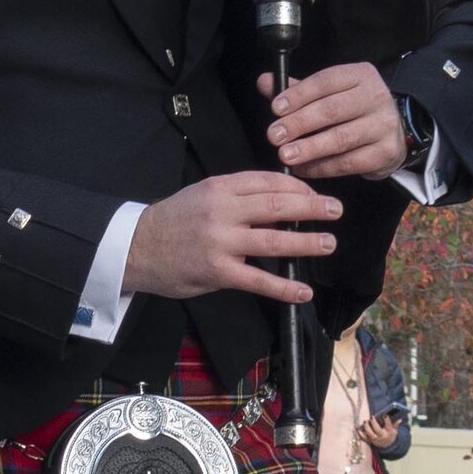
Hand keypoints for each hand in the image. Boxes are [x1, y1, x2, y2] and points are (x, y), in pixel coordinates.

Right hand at [125, 173, 338, 304]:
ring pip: (273, 241)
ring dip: (306, 243)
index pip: (268, 181)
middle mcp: (223, 211)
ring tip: (328, 243)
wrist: (136, 246)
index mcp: (221, 187)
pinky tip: (303, 292)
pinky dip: (284, 288)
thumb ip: (238, 194)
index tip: (315, 194)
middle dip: (312, 207)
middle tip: (336, 210)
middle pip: (277, 206)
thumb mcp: (203, 193)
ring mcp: (221, 243)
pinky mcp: (218, 272)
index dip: (298, 187)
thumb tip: (280, 198)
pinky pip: (258, 281)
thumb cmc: (174, 220)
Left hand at [264, 65, 410, 179]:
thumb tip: (265, 82)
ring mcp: (383, 125)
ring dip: (309, 148)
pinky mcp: (385, 152)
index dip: (299, 95)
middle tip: (274, 135)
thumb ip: (298, 90)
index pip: (326, 81)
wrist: (393, 133)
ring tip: (285, 155)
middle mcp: (376, 96)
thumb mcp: (329, 94)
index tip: (276, 108)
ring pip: (340, 138)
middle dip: (299, 123)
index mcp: (360, 75)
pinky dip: (321, 167)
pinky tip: (303, 169)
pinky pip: (348, 162)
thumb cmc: (353, 110)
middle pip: (332, 110)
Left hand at [362, 412, 403, 453]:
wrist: (387, 445)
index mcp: (389, 433)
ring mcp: (375, 439)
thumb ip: (396, 425)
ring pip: (371, 434)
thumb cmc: (390, 435)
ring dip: (367, 428)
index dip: (387, 421)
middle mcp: (382, 436)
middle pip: (378, 431)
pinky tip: (358, 429)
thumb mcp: (395, 430)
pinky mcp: (370, 441)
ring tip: (365, 421)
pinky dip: (361, 434)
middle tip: (372, 418)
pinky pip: (365, 438)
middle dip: (374, 424)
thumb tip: (400, 419)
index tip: (385, 415)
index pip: (389, 426)